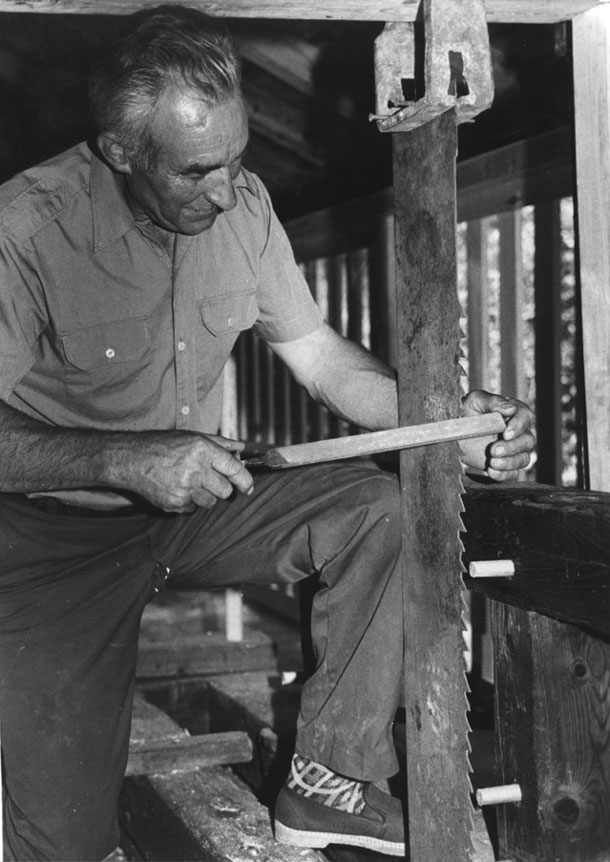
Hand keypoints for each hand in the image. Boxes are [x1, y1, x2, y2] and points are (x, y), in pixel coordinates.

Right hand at [111, 431, 253, 511]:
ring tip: (188, 482)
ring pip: (210, 502)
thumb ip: (219, 444)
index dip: (245, 480)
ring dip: (204, 496)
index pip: (234, 469)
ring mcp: (184, 488)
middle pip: (225, 491)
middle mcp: (196, 469)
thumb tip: (241, 448)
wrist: (130, 459)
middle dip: (222, 489)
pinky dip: (187, 502)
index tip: (248, 487)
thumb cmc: (162, 445)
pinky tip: (175, 488)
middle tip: (210, 482)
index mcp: (203, 450)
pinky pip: (192, 509)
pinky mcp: (174, 503)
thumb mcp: (192, 437)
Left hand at [459, 390, 534, 480]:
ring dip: (509, 462)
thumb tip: (511, 408)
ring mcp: (514, 450)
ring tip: (492, 462)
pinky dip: (503, 474)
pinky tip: (491, 471)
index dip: (519, 426)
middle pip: (527, 440)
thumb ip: (493, 402)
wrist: (456, 432)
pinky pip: (512, 473)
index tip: (506, 433)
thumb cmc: (469, 411)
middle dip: (512, 447)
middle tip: (494, 450)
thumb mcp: (476, 401)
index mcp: (514, 413)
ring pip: (523, 458)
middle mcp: (519, 432)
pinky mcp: (505, 465)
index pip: (526, 416)